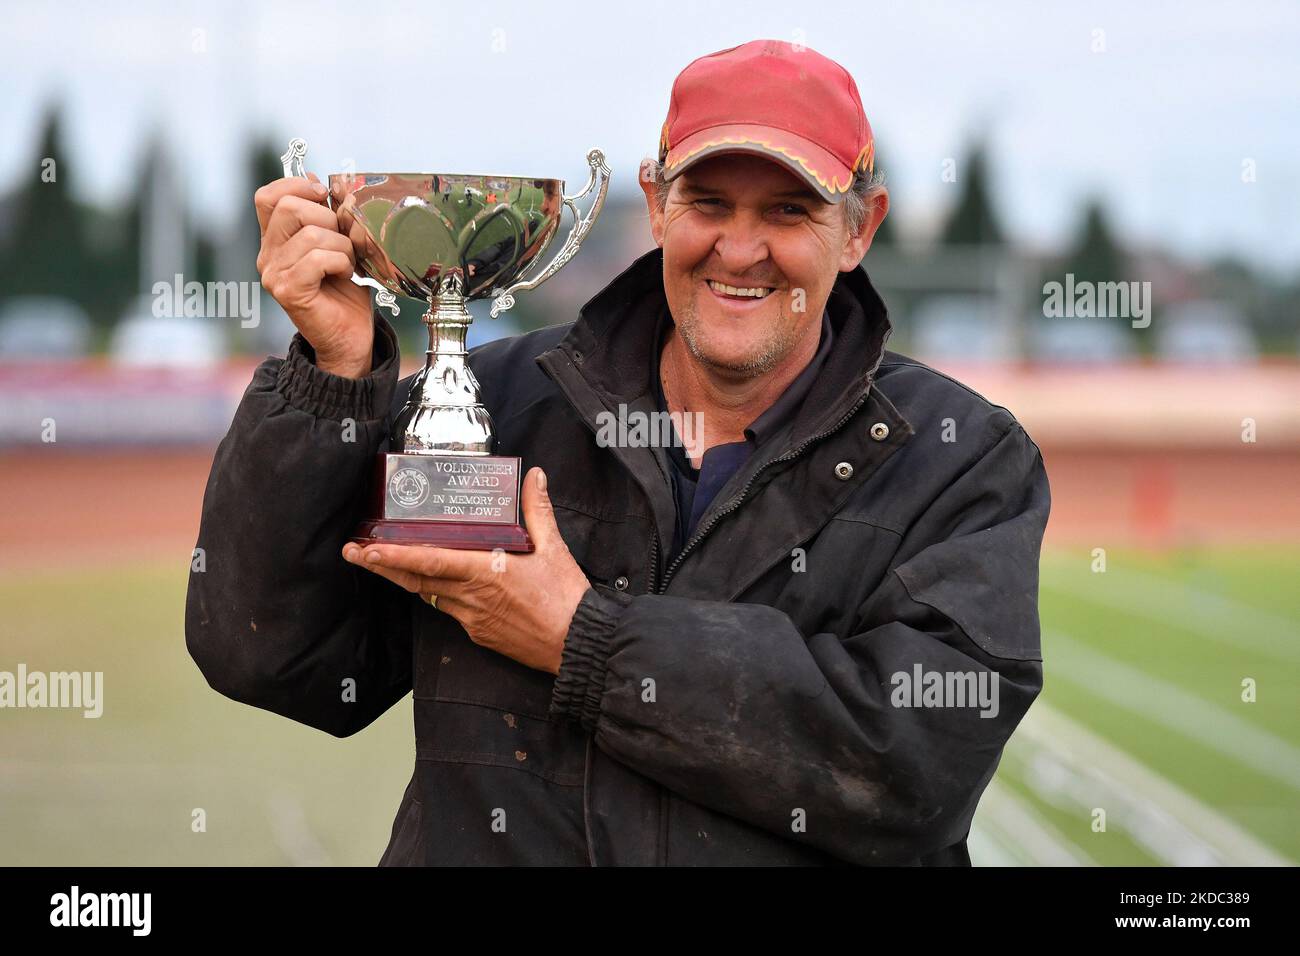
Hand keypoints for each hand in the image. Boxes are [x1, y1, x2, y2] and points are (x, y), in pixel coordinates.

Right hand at [254, 174, 373, 377]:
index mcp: (275, 239)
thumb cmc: (346, 290)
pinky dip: (340, 262)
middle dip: (328, 217)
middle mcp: (267, 255)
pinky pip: (317, 258)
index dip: (296, 186)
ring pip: (311, 234)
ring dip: (342, 246)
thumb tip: (328, 183)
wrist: (349, 335)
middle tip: (344, 241)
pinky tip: (344, 275)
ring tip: (348, 264)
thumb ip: (330, 215)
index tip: (324, 196)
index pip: (268, 196)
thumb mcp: (340, 243)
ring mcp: (273, 274)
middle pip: (289, 207)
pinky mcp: (288, 291)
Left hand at [341, 468, 591, 674]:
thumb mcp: (554, 548)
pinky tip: (432, 583)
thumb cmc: (566, 599)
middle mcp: (471, 597)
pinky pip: (449, 610)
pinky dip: (436, 593)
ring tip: (381, 562)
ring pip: (428, 594)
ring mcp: (472, 619)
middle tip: (353, 552)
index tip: (366, 549)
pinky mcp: (478, 634)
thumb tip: (534, 477)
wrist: (577, 644)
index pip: (429, 561)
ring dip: (404, 578)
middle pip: (416, 579)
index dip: (394, 555)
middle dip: (380, 565)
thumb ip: (538, 510)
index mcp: (486, 572)